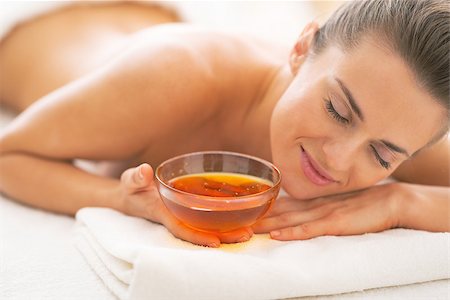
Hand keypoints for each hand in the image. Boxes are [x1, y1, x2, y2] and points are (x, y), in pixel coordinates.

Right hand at [117, 163, 252, 246]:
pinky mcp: (190, 210)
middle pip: (201, 232)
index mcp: (163, 214)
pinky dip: (224, 219)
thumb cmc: (133, 188)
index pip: (181, 228)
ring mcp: (184, 216)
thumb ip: (135, 178)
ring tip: (251, 230)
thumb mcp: (130, 181)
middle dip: (223, 236)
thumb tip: (144, 171)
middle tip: (247, 235)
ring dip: (229, 230)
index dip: (198, 236)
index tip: (216, 242)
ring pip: (208, 227)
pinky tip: (243, 215)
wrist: (132, 196)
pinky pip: (209, 218)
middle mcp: (177, 218)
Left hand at [252, 183, 401, 240]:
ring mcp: (324, 213)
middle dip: (259, 216)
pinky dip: (293, 233)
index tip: (245, 210)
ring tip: (249, 228)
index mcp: (314, 200)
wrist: (391, 200)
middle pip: (280, 211)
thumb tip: (299, 211)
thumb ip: (318, 206)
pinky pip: (310, 230)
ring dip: (269, 225)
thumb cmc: (364, 203)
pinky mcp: (336, 223)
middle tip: (237, 220)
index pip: (283, 203)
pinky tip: (278, 236)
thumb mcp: (336, 202)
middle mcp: (314, 204)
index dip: (264, 207)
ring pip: (290, 220)